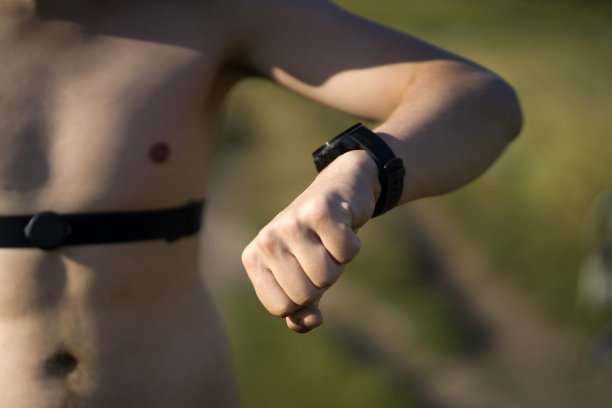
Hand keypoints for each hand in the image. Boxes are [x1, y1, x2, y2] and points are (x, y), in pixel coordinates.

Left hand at [242, 151, 379, 332]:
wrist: (339, 190)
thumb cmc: (316, 241)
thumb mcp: (303, 277)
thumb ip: (300, 310)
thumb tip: (310, 321)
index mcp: (253, 259)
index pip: (281, 308)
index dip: (303, 299)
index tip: (303, 272)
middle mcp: (265, 239)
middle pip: (304, 295)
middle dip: (322, 281)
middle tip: (319, 253)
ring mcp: (291, 223)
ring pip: (327, 276)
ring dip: (338, 262)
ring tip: (328, 240)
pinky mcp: (319, 210)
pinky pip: (347, 253)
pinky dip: (352, 244)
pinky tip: (342, 226)